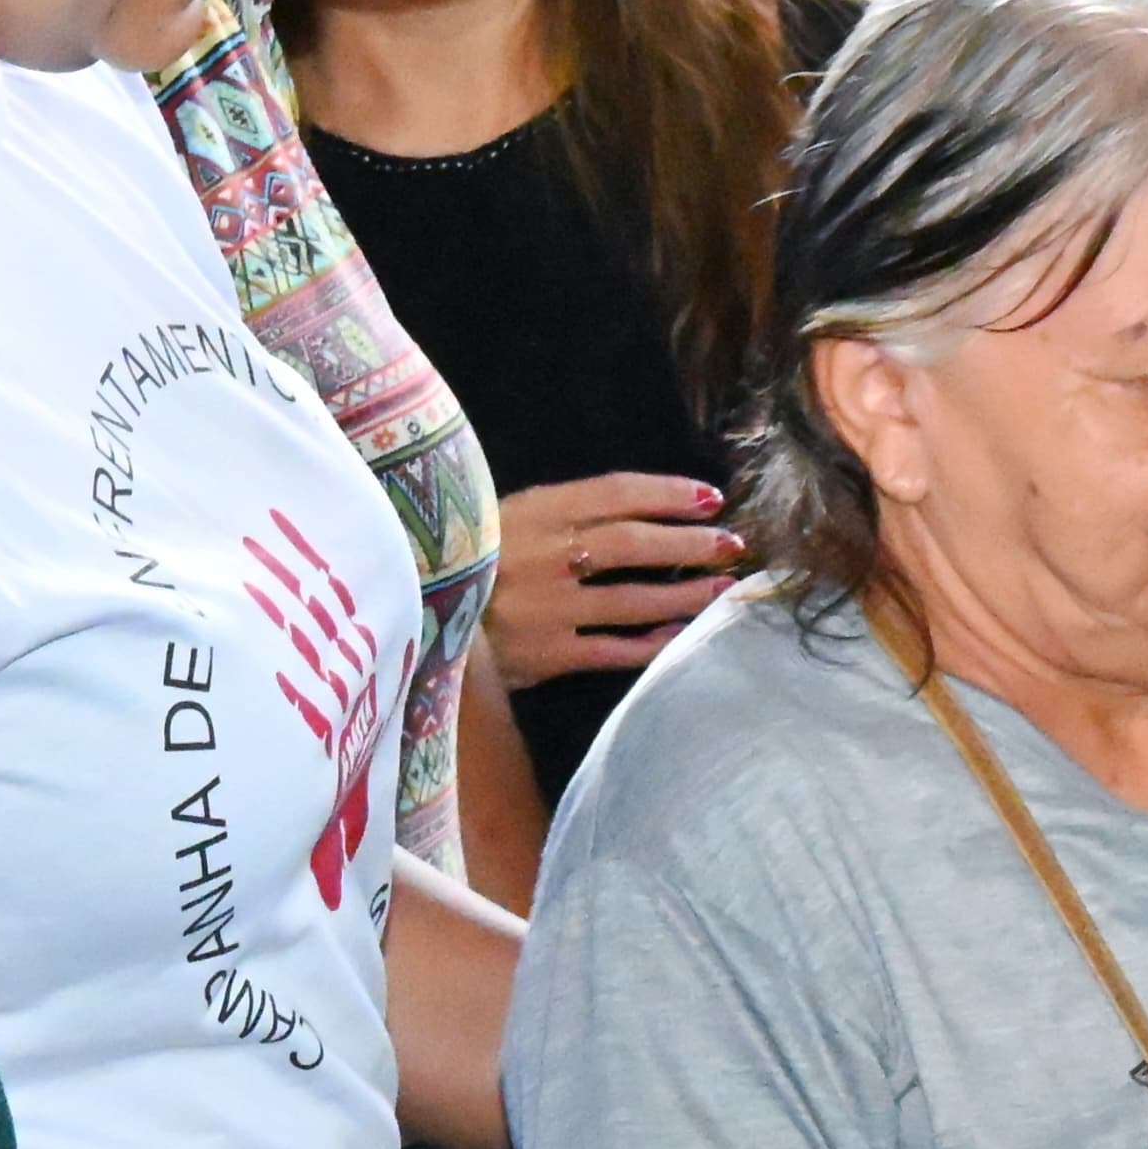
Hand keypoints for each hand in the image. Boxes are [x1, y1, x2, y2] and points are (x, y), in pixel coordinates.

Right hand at [488, 475, 742, 688]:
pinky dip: (653, 644)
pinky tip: (684, 635)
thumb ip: (563, 513)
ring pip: (632, 601)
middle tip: (734, 544)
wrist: (414, 612)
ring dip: (686, 595)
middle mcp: (542, 557)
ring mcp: (545, 609)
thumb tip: (640, 510)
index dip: (668, 494)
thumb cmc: (470, 560)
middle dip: (690, 543)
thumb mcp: (504, 518)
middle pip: (632, 544)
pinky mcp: (545, 655)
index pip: (614, 494)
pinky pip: (613, 650)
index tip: (711, 498)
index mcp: (531, 512)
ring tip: (724, 588)